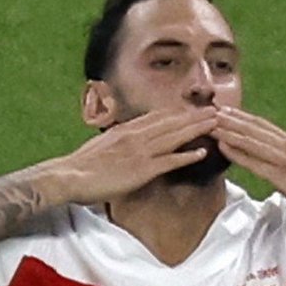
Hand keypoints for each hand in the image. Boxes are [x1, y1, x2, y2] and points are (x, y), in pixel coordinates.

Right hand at [44, 108, 218, 204]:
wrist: (69, 176)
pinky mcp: (142, 170)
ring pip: (175, 136)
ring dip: (197, 129)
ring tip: (216, 124)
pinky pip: (169, 161)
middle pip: (171, 122)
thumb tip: (126, 142)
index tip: (194, 109)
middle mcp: (136, 136)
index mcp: (126, 130)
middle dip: (194, 116)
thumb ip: (118, 141)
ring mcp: (140, 152)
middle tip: (215, 111)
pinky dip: (187, 156)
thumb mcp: (102, 146)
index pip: (158, 117)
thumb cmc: (81, 166)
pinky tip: (203, 152)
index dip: (178, 113)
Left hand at [214, 107, 285, 228]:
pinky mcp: (283, 176)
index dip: (244, 118)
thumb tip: (278, 166)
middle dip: (232, 118)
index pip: (264, 127)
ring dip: (229, 131)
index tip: (227, 111)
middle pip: (255, 128)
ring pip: (252, 140)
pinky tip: (223, 146)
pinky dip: (237, 152)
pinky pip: (255, 161)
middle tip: (211, 109)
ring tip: (210, 123)